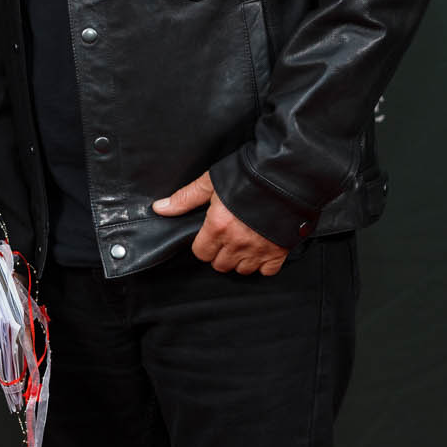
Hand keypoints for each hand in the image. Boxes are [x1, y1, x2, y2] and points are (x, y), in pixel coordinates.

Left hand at [153, 172, 288, 276]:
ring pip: (241, 270)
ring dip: (240, 259)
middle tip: (226, 237)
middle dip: (220, 253)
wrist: (286, 174)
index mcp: (218, 226)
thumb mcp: (212, 182)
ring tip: (243, 242)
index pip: (201, 253)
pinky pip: (266, 271)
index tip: (210, 234)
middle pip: (220, 264)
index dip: (203, 244)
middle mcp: (237, 242)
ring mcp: (259, 249)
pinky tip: (261, 248)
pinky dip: (263, 264)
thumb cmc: (249, 174)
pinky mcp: (279, 252)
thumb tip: (160, 208)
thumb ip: (185, 198)